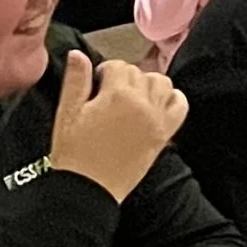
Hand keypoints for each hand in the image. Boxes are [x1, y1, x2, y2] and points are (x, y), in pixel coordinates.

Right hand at [48, 50, 185, 206]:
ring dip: (147, 86)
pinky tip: (157, 105)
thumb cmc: (73, 156)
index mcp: (116, 95)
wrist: (86, 191)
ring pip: (162, 84)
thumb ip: (75, 81)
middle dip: (124, 80)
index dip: (105, 73)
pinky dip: (172, 100)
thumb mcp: (66, 115)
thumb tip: (78, 54)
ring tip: (131, 100)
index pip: (118, 66)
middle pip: (139, 73)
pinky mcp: (163, 135)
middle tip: (110, 96)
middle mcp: (141, 103)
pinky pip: (179, 106)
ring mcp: (156, 118)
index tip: (97, 85)